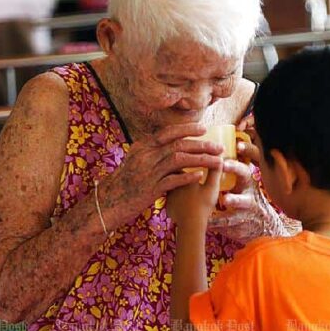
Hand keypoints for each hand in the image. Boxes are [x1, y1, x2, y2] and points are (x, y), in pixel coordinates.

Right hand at [96, 122, 223, 226]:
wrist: (110, 202)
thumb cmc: (126, 181)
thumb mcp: (136, 160)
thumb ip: (152, 150)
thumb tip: (170, 142)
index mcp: (143, 147)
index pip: (168, 132)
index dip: (187, 129)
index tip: (204, 128)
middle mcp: (145, 156)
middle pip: (178, 144)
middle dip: (201, 145)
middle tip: (218, 147)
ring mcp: (148, 172)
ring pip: (179, 160)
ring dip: (201, 159)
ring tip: (217, 161)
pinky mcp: (150, 189)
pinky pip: (173, 180)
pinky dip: (188, 177)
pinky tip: (200, 176)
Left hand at [208, 136, 280, 240]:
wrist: (260, 228)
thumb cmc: (244, 199)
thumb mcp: (241, 185)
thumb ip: (230, 172)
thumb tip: (211, 152)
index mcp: (246, 177)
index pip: (248, 161)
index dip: (248, 151)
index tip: (237, 143)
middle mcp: (249, 188)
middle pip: (246, 175)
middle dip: (236, 168)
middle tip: (225, 163)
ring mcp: (248, 205)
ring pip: (242, 201)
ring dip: (234, 199)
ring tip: (226, 199)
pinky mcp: (244, 221)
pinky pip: (231, 221)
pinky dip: (220, 222)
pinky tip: (209, 222)